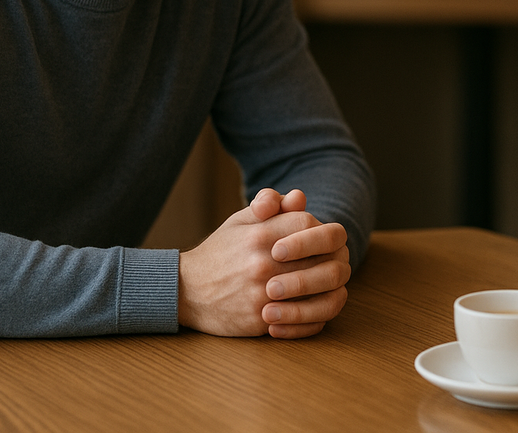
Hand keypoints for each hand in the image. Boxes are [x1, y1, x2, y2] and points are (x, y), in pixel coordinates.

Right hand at [177, 188, 350, 338]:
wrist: (186, 291)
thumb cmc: (220, 252)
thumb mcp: (240, 221)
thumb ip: (271, 205)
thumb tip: (300, 198)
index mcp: (259, 235)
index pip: (309, 224)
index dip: (319, 229)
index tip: (317, 236)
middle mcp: (263, 264)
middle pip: (323, 258)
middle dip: (331, 258)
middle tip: (329, 260)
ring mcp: (264, 294)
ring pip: (321, 290)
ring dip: (328, 286)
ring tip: (325, 283)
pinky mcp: (263, 321)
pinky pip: (308, 319)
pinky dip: (318, 314)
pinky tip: (314, 304)